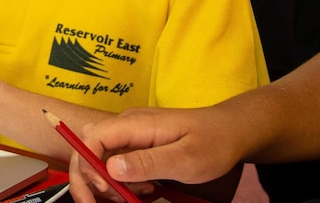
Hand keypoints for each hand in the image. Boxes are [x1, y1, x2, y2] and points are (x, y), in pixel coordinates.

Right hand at [68, 107, 239, 201]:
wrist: (230, 131)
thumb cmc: (212, 142)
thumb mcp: (185, 158)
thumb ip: (148, 162)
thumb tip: (110, 169)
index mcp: (135, 124)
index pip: (93, 137)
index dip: (88, 164)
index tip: (103, 190)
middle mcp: (126, 126)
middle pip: (89, 148)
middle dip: (89, 179)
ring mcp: (131, 135)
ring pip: (100, 159)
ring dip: (108, 184)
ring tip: (135, 197)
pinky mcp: (137, 145)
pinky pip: (116, 164)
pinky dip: (122, 182)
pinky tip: (143, 190)